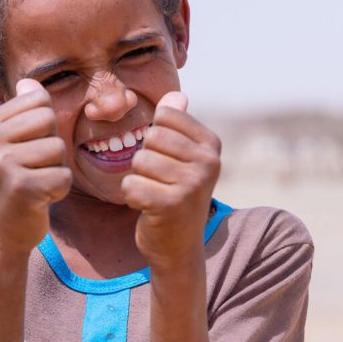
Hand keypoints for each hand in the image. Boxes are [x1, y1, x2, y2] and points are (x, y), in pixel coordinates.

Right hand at [0, 78, 71, 254]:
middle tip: (33, 168)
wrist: (2, 232)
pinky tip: (39, 199)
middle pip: (50, 121)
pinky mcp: (21, 188)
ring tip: (35, 183)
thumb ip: (24, 112)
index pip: (39, 100)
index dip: (44, 126)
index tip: (28, 148)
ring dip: (56, 170)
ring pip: (58, 149)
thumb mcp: (13, 144)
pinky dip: (58, 191)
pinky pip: (63, 177)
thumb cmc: (15, 182)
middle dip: (52, 147)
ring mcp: (3, 164)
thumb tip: (31, 83)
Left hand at [122, 92, 220, 267]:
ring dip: (138, 180)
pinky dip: (132, 197)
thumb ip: (178, 125)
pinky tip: (148, 208)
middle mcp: (208, 162)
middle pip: (150, 137)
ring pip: (138, 161)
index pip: (165, 116)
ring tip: (155, 194)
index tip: (168, 162)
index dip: (155, 139)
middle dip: (145, 160)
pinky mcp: (171, 204)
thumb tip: (176, 95)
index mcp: (212, 145)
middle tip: (159, 182)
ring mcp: (192, 184)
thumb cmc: (175, 195)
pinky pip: (131, 184)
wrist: (178, 247)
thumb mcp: (182, 158)